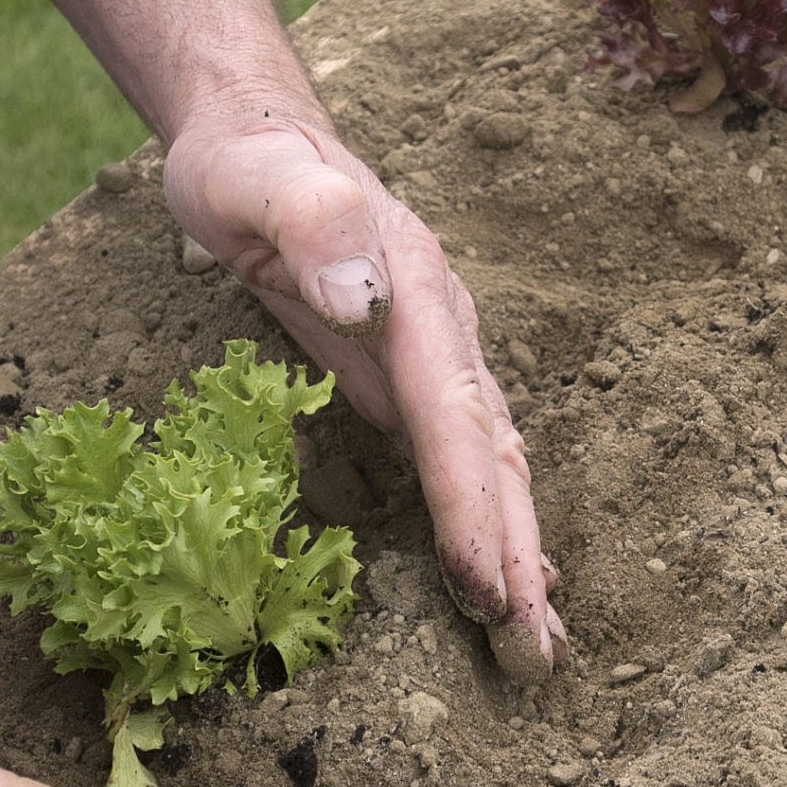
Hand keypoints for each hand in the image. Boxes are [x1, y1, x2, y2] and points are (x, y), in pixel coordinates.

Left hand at [164, 114, 566, 682]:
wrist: (257, 135)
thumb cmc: (246, 164)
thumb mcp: (251, 177)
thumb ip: (307, 221)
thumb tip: (364, 300)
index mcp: (414, 288)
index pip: (451, 416)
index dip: (471, 507)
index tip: (488, 587)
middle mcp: (440, 326)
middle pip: (493, 453)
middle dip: (518, 553)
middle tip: (538, 652)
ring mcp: (431, 352)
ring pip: (489, 463)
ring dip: (516, 549)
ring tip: (539, 638)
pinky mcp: (406, 374)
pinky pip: (458, 457)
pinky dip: (485, 520)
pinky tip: (500, 572)